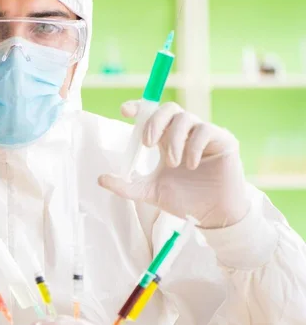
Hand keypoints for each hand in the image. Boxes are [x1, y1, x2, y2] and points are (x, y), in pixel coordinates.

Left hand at [98, 101, 250, 228]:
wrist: (212, 216)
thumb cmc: (183, 200)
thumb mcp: (149, 193)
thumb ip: (126, 186)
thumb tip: (101, 179)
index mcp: (166, 140)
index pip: (151, 115)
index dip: (139, 107)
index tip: (124, 111)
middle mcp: (184, 133)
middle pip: (168, 109)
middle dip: (154, 122)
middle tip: (148, 143)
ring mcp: (204, 135)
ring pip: (186, 118)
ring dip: (174, 140)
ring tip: (173, 163)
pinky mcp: (223, 141)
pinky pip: (206, 130)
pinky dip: (194, 146)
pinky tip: (190, 164)